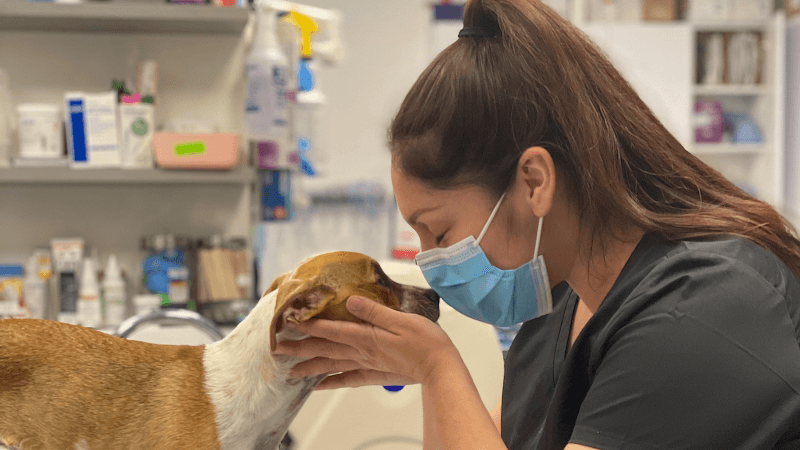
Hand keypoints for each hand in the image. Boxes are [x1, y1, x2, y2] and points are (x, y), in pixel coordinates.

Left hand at [271, 296, 459, 389]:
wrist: (440, 368)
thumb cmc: (426, 343)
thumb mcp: (401, 319)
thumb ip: (374, 311)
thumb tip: (350, 302)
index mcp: (368, 336)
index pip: (332, 329)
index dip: (310, 324)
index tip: (290, 321)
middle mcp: (362, 352)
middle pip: (325, 349)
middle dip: (300, 348)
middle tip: (278, 350)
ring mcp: (367, 364)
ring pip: (331, 365)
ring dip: (309, 366)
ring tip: (290, 370)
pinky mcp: (375, 373)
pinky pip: (347, 379)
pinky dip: (331, 382)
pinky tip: (320, 385)